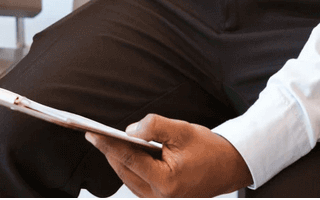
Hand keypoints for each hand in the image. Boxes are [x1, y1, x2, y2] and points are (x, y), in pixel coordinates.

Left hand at [85, 114, 251, 197]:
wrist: (229, 166)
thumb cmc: (209, 150)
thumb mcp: (182, 130)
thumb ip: (154, 127)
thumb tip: (129, 131)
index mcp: (166, 182)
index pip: (128, 158)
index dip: (107, 144)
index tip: (90, 132)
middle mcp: (159, 196)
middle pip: (124, 169)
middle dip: (109, 150)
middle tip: (93, 132)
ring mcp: (158, 199)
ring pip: (127, 175)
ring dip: (117, 157)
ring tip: (102, 138)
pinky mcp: (159, 196)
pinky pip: (135, 179)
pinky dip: (128, 163)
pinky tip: (121, 148)